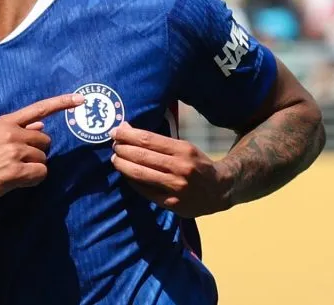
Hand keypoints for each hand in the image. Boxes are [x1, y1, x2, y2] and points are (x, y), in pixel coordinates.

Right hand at [0, 94, 84, 213]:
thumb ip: (15, 129)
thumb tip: (40, 124)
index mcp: (5, 122)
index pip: (38, 109)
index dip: (61, 103)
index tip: (80, 99)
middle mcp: (11, 133)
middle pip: (44, 140)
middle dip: (37, 152)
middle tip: (18, 161)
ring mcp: (14, 152)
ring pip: (43, 158)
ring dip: (34, 167)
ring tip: (13, 172)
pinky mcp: (15, 172)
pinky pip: (41, 173)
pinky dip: (34, 179)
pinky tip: (19, 181)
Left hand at [110, 123, 231, 217]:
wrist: (220, 189)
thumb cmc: (197, 164)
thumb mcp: (184, 147)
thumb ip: (158, 141)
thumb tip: (127, 128)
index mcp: (183, 150)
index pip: (148, 140)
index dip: (127, 135)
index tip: (115, 131)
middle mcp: (180, 168)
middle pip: (141, 156)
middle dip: (122, 149)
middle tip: (113, 145)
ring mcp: (176, 188)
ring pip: (140, 174)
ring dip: (122, 165)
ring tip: (115, 159)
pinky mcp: (172, 204)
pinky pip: (145, 191)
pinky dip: (132, 182)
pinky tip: (126, 175)